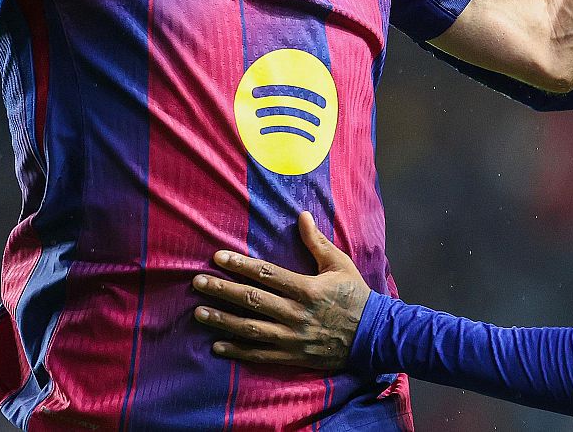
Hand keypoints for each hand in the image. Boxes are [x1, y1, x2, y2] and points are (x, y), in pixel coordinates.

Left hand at [193, 212, 370, 370]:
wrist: (374, 337)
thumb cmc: (355, 296)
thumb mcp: (339, 265)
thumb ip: (317, 242)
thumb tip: (302, 215)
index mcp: (307, 289)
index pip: (266, 274)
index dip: (240, 265)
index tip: (218, 257)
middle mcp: (296, 314)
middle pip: (252, 300)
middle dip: (222, 290)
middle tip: (198, 282)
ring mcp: (292, 338)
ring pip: (251, 329)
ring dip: (223, 320)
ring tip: (199, 312)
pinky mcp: (293, 356)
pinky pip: (260, 355)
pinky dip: (237, 351)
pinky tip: (217, 346)